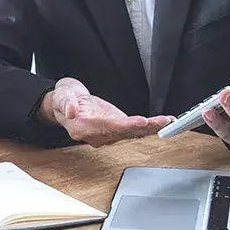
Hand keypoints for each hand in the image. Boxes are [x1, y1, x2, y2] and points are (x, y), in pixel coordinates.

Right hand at [39, 78, 172, 147]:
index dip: (125, 125)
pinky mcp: (115, 129)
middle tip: (163, 122)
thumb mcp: (61, 94)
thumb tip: (72, 111)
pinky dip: (148, 127)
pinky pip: (133, 130)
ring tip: (167, 122)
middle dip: (145, 127)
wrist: (67, 102)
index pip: (106, 127)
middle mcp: (96, 135)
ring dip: (150, 128)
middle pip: (123, 132)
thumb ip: (66, 102)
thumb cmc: (64, 97)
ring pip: (131, 133)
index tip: (140, 121)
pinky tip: (162, 123)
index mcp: (82, 127)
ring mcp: (107, 134)